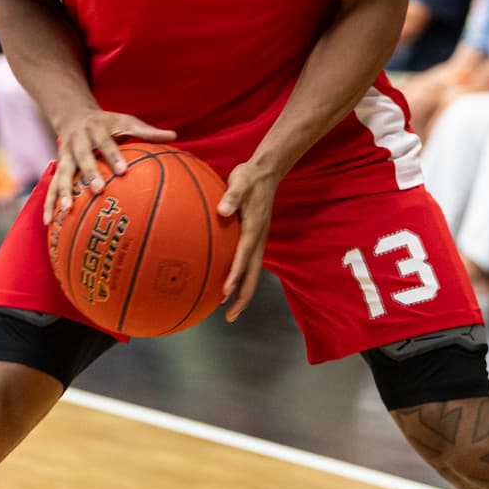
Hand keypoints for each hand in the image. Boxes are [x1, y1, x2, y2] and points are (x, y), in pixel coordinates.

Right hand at [43, 107, 176, 224]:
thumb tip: (174, 136)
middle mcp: (77, 141)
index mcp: (95, 129)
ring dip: (62, 192)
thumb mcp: (125, 121)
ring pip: (61, 174)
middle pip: (81, 157)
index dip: (113, 155)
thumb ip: (147, 131)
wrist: (74, 116)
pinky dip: (49, 203)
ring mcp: (64, 156)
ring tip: (67, 210)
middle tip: (98, 190)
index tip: (123, 170)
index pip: (105, 142)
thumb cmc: (107, 123)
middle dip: (88, 173)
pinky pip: (51, 187)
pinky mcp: (58, 168)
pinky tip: (50, 222)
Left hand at [215, 159, 279, 321]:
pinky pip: (248, 264)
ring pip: (252, 273)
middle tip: (229, 316)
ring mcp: (258, 241)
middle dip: (242, 297)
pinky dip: (240, 278)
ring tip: (226, 310)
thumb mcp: (240, 182)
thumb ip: (231, 196)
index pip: (244, 257)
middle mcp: (258, 240)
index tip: (225, 292)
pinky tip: (227, 285)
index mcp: (254, 229)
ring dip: (242, 292)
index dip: (235, 275)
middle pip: (253, 276)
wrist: (265, 172)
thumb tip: (222, 211)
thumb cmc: (249, 177)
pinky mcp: (254, 239)